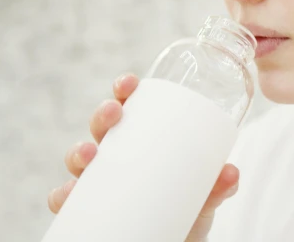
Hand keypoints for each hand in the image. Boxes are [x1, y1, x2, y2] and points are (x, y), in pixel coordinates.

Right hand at [46, 73, 240, 240]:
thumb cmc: (187, 210)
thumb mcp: (204, 197)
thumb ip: (217, 187)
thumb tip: (231, 174)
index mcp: (141, 142)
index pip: (130, 109)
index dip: (124, 91)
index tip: (130, 82)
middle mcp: (115, 159)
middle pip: (100, 130)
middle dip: (102, 116)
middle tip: (113, 113)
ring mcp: (100, 184)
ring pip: (79, 162)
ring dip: (77, 152)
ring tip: (88, 154)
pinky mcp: (90, 212)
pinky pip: (67, 201)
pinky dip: (62, 196)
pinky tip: (67, 194)